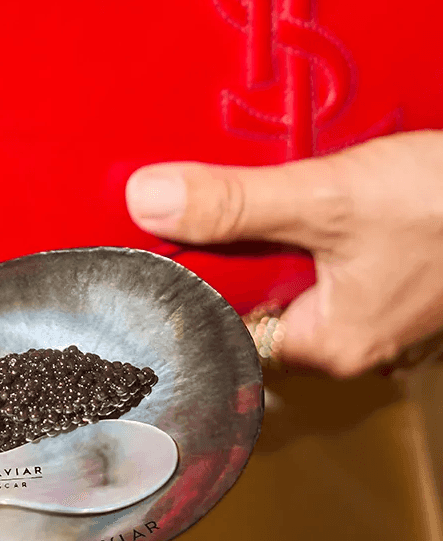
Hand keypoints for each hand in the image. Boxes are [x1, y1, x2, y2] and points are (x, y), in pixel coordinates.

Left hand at [125, 131, 442, 377]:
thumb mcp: (328, 200)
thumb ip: (236, 206)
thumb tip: (147, 202)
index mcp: (329, 346)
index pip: (227, 332)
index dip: (190, 289)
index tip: (156, 249)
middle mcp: (352, 339)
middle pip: (257, 300)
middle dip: (229, 254)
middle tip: (196, 207)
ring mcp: (377, 308)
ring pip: (293, 275)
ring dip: (268, 234)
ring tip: (245, 194)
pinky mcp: (393, 274)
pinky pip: (325, 256)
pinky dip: (305, 226)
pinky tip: (297, 194)